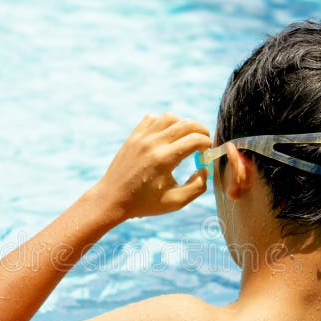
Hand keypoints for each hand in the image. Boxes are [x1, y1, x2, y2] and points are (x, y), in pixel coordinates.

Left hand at [93, 113, 211, 219]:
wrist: (112, 199)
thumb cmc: (144, 203)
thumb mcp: (175, 202)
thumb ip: (197, 186)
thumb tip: (204, 168)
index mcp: (165, 159)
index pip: (196, 139)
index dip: (207, 145)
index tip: (206, 155)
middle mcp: (153, 143)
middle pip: (187, 124)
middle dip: (201, 131)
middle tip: (203, 143)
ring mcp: (141, 137)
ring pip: (170, 117)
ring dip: (183, 124)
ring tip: (185, 139)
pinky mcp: (133, 136)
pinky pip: (153, 119)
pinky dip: (164, 123)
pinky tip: (166, 137)